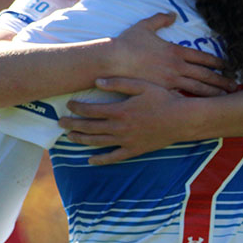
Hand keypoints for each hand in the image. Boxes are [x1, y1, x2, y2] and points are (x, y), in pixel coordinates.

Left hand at [60, 78, 200, 164]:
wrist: (181, 119)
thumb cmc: (163, 99)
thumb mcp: (142, 85)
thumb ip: (119, 82)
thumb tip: (97, 81)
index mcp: (120, 110)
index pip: (91, 110)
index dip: (77, 107)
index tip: (68, 104)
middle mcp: (120, 127)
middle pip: (89, 127)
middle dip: (73, 124)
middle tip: (60, 122)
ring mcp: (126, 141)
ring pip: (98, 142)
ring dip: (81, 139)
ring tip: (70, 137)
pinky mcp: (134, 150)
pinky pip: (113, 157)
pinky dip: (100, 160)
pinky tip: (89, 160)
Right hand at [110, 13, 235, 95]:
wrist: (112, 61)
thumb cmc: (127, 44)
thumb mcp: (144, 26)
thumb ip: (160, 19)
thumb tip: (172, 14)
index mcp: (175, 51)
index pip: (202, 57)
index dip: (217, 62)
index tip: (228, 66)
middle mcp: (177, 67)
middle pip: (205, 75)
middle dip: (221, 81)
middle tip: (235, 86)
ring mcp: (170, 81)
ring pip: (197, 89)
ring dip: (213, 93)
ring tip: (225, 97)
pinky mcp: (161, 92)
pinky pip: (182, 98)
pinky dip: (195, 103)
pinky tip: (203, 108)